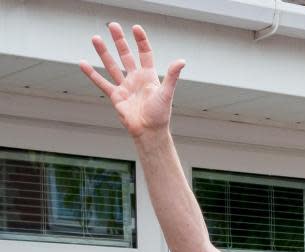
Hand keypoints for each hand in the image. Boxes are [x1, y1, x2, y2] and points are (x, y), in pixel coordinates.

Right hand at [80, 23, 183, 139]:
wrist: (148, 131)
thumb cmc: (160, 114)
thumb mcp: (167, 93)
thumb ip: (172, 76)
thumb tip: (181, 61)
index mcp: (149, 76)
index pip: (145, 54)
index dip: (141, 41)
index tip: (135, 28)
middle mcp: (136, 79)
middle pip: (126, 55)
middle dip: (120, 41)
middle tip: (112, 25)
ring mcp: (125, 87)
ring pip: (111, 65)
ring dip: (103, 52)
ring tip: (95, 38)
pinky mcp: (115, 96)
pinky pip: (101, 82)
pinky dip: (92, 74)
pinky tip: (83, 63)